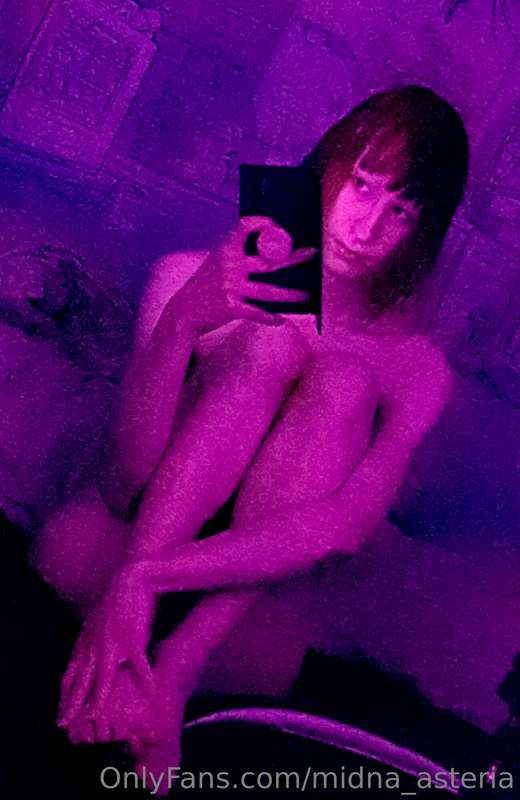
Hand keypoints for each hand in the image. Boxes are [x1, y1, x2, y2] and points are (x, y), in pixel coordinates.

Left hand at [57, 563, 154, 734]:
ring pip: (102, 678)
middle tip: (64, 725)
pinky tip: (148, 693)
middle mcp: (94, 645)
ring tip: (94, 719)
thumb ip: (92, 642)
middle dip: (70, 705)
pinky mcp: (133, 638)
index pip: (69, 674)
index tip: (61, 712)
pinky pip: (138, 664)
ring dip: (96, 700)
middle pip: (79, 681)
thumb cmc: (119, 601)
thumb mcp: (98, 623)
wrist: (133, 579)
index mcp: (86, 642)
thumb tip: (87, 657)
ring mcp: (113, 643)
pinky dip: (143, 680)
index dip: (64, 695)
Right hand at [176, 216, 316, 331]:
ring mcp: (231, 287)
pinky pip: (258, 313)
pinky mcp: (232, 308)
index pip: (245, 226)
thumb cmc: (206, 285)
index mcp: (226, 250)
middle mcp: (229, 266)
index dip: (263, 223)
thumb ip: (236, 253)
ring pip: (269, 291)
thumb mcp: (216, 262)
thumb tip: (269, 250)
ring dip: (291, 295)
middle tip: (311, 254)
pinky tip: (282, 319)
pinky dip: (271, 318)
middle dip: (293, 258)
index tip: (279, 226)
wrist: (185, 310)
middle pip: (269, 261)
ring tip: (306, 296)